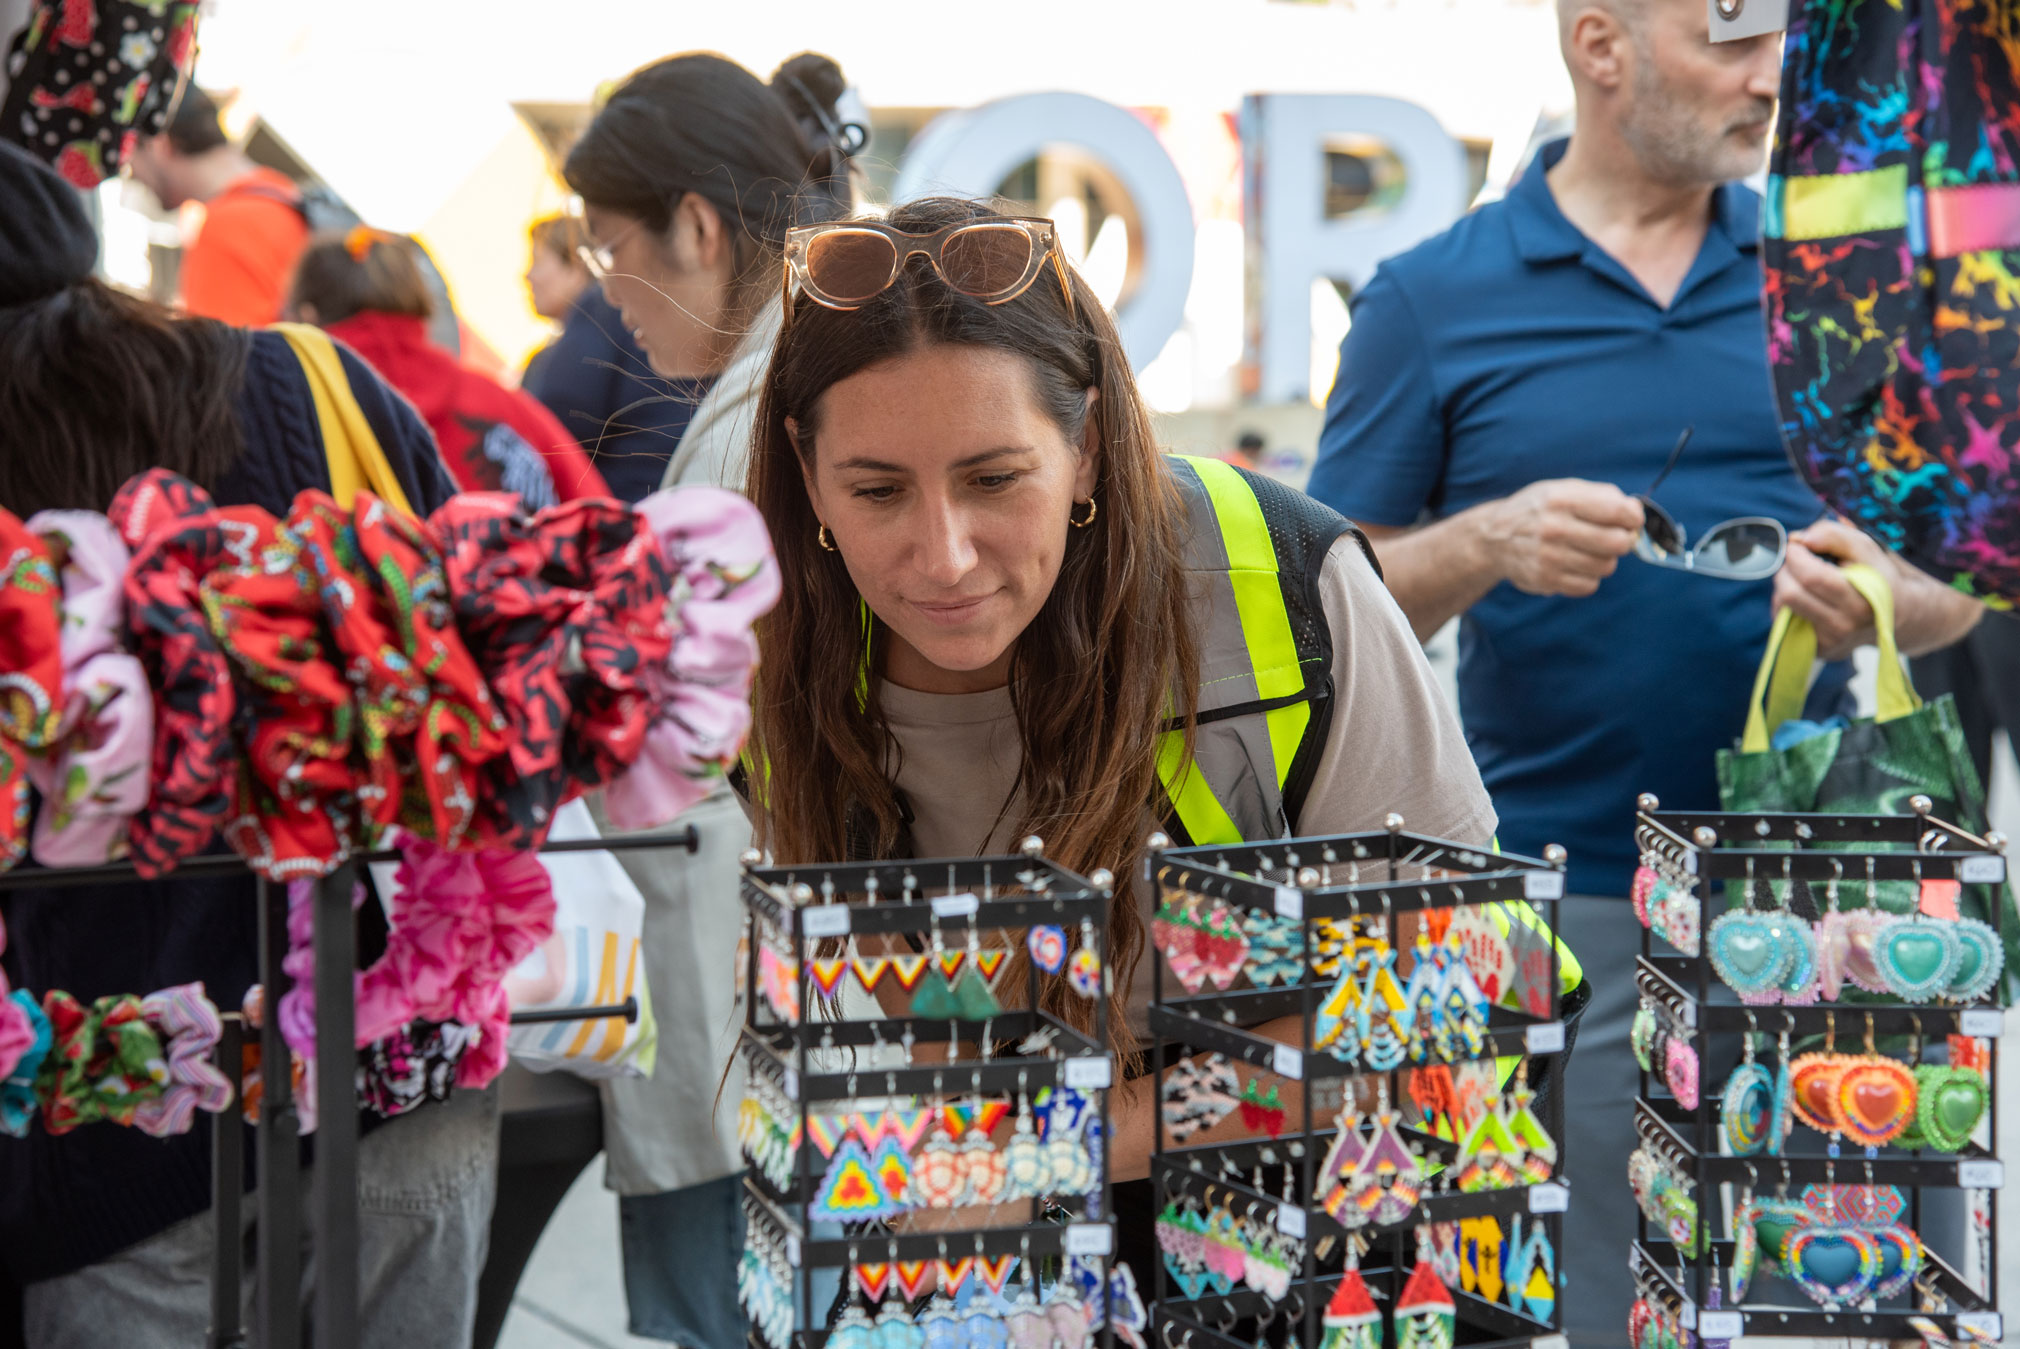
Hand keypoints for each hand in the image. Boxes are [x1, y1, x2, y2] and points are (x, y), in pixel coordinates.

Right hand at [1481, 479, 1644, 597]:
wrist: (1493, 538)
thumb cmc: (1539, 510)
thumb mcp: (1563, 489)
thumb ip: (1602, 495)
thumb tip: (1635, 513)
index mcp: (1561, 499)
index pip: (1618, 511)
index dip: (1633, 517)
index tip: (1630, 520)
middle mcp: (1554, 528)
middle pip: (1617, 543)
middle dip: (1622, 540)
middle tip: (1611, 538)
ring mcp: (1548, 557)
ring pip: (1606, 567)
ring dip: (1604, 560)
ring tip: (1588, 551)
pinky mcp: (1545, 580)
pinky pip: (1589, 585)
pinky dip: (1588, 577)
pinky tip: (1575, 565)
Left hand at [1775, 518, 1984, 659]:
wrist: (1901, 616)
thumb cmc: (1879, 576)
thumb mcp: (1865, 547)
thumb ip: (1834, 536)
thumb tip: (1801, 539)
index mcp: (1861, 600)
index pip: (1810, 577)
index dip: (1795, 556)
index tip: (1798, 545)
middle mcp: (1844, 626)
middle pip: (1790, 593)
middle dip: (1786, 570)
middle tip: (1799, 562)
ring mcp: (1830, 642)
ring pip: (1783, 608)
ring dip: (1785, 586)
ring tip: (1805, 579)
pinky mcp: (1819, 650)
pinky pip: (1785, 623)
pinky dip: (1787, 605)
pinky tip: (1806, 598)